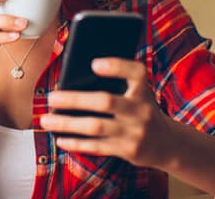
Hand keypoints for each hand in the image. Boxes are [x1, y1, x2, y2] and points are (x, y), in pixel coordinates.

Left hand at [40, 58, 175, 168]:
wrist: (169, 144)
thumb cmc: (141, 110)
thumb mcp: (138, 94)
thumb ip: (116, 84)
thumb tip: (70, 82)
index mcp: (143, 90)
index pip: (136, 73)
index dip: (116, 67)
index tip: (94, 64)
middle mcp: (141, 110)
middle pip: (106, 101)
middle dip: (75, 99)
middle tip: (51, 97)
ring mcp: (135, 132)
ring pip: (96, 127)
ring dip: (67, 124)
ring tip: (45, 120)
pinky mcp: (128, 151)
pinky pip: (97, 147)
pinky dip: (76, 143)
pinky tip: (60, 139)